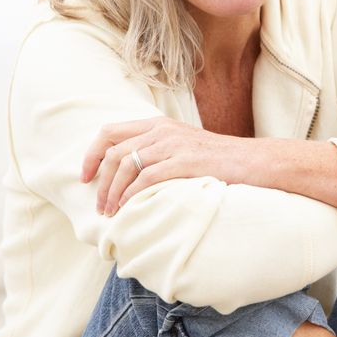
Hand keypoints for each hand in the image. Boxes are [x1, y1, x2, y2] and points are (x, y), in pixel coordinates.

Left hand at [81, 116, 258, 215]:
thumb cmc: (217, 159)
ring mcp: (173, 144)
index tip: (85, 176)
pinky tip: (129, 207)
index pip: (110, 131)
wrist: (251, 161)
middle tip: (100, 206)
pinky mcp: (185, 161)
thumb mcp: (182, 146)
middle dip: (101, 182)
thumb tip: (126, 172)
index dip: (91, 155)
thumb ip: (156, 150)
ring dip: (113, 192)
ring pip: (126, 164)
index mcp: (158, 124)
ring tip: (111, 212)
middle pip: (114, 152)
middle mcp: (162, 130)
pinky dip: (132, 194)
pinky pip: (146, 177)